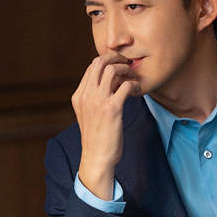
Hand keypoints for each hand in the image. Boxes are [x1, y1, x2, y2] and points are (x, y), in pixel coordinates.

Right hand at [72, 52, 140, 199]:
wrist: (96, 159)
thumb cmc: (97, 138)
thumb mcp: (88, 115)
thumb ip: (94, 98)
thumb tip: (111, 82)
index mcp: (78, 96)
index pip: (91, 67)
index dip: (107, 61)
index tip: (119, 65)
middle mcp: (85, 96)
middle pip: (99, 62)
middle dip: (116, 58)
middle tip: (128, 63)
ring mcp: (97, 102)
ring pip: (112, 70)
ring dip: (126, 70)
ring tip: (133, 77)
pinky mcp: (112, 109)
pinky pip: (125, 85)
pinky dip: (134, 84)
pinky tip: (137, 90)